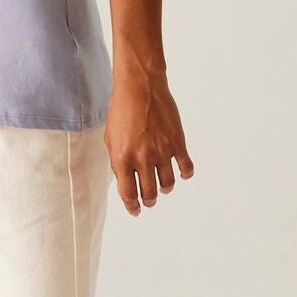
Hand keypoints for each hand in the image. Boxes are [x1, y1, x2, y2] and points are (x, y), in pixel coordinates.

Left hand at [105, 70, 192, 215]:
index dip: (132, 207)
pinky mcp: (178, 142)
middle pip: (149, 193)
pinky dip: (184, 175)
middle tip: (149, 200)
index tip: (135, 210)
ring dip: (165, 189)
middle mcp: (142, 158)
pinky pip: (186, 168)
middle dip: (149, 200)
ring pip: (168, 184)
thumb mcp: (110, 139)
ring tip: (162, 187)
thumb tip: (124, 183)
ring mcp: (162, 151)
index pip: (128, 194)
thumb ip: (116, 163)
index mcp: (122, 158)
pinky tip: (181, 174)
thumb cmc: (121, 110)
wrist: (140, 86)